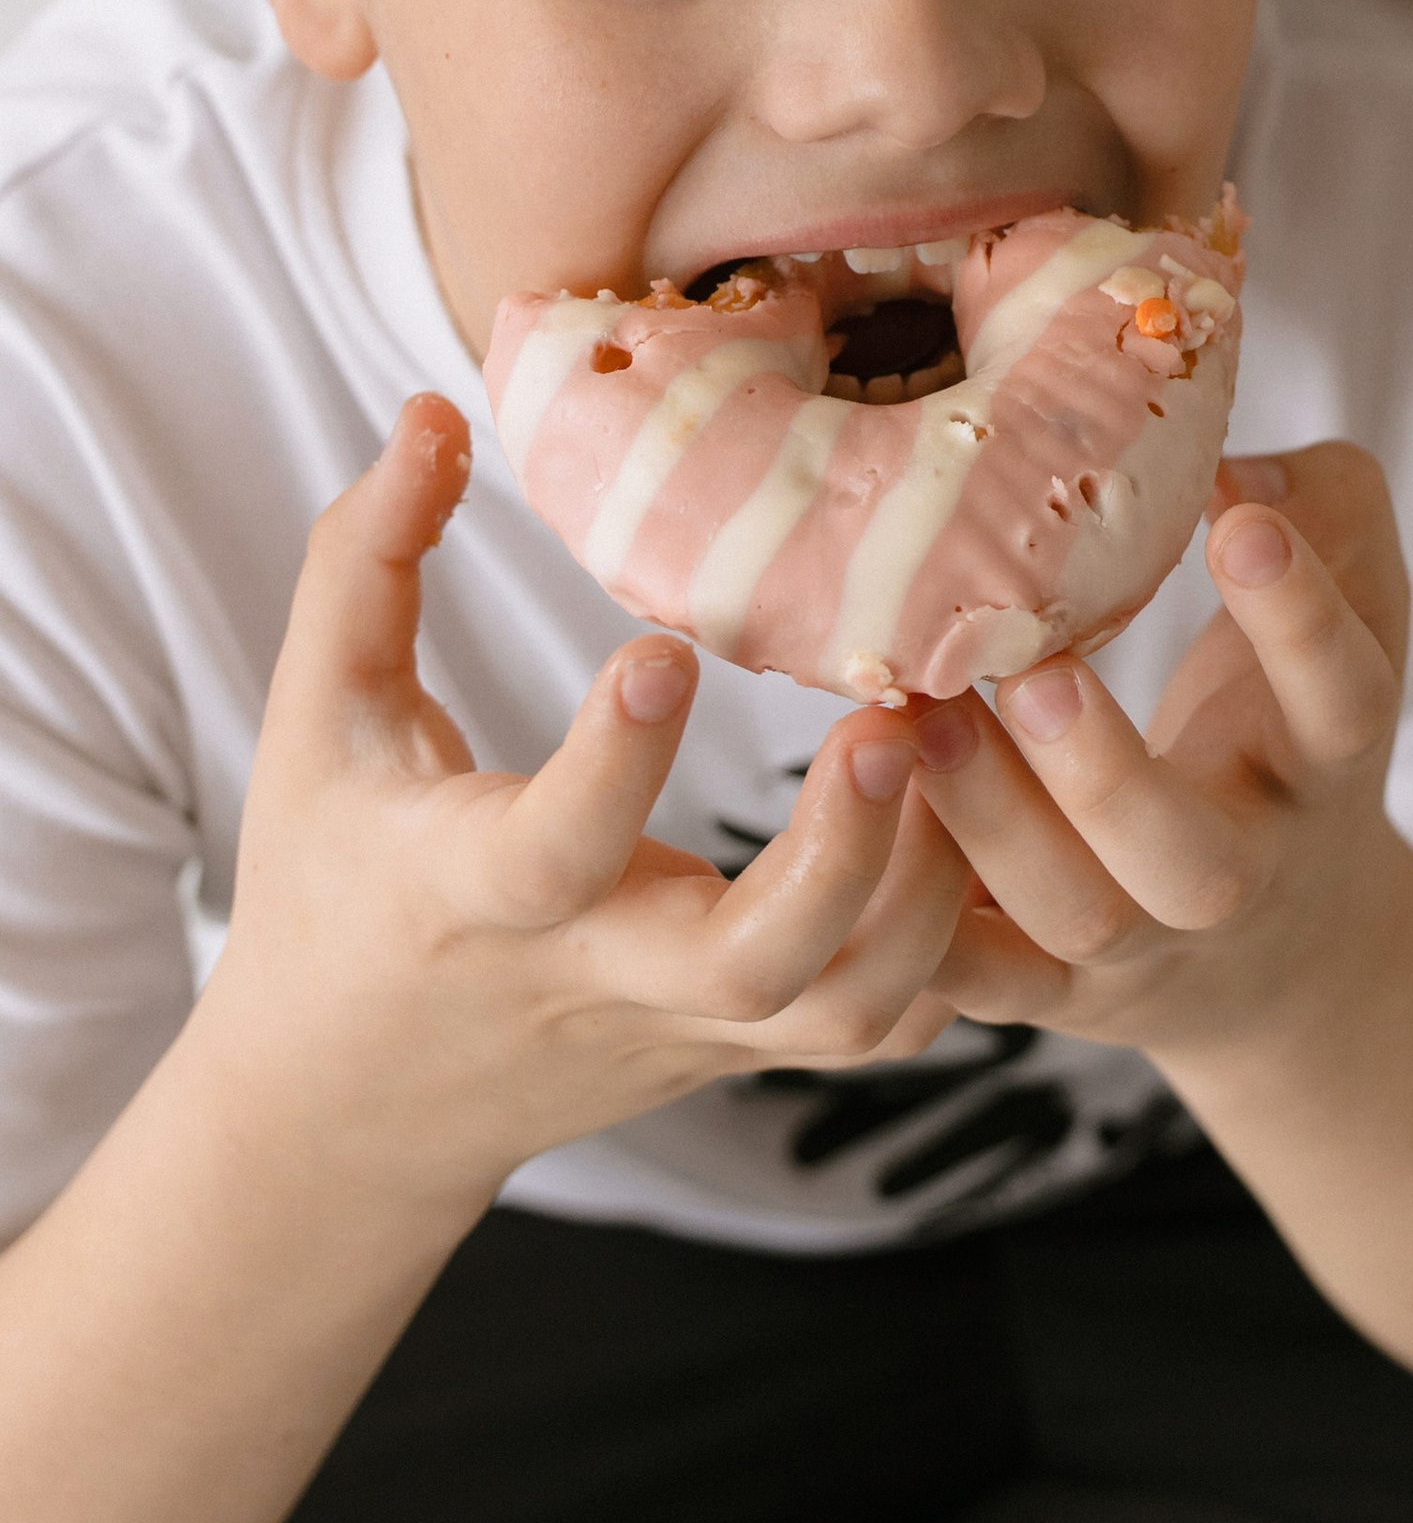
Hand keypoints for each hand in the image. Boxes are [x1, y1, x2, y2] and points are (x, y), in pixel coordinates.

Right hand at [192, 397, 971, 1208]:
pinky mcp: (744, 1046)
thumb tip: (434, 413)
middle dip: (840, 854)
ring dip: (926, 891)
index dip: (616, 762)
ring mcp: (687, 1025)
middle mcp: (599, 973)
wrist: (347, 1109)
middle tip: (892, 721)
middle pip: (750, 966)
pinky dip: (952, 945)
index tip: (667, 648)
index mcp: (475, 893)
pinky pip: (881, 1026)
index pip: (553, 850)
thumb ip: (367, 559)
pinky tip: (979, 822)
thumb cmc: (334, 883)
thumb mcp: (323, 721)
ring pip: (847, 1011)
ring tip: (950, 746)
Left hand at [835, 445, 1412, 1086]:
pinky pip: (981, 979)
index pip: (1344, 697)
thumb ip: (1324, 509)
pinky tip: (865, 813)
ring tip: (918, 714)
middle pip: (1196, 864)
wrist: (1294, 946)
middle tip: (1032, 670)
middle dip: (1109, 776)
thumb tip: (1224, 466)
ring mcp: (1150, 947)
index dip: (1299, 620)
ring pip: (1077, 919)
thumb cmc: (1292, 724)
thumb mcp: (1359, 609)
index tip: (1236, 518)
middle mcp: (1246, 872)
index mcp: (1326, 765)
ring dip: (991, 823)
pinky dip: (917, 917)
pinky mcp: (1059, 993)